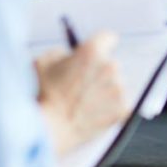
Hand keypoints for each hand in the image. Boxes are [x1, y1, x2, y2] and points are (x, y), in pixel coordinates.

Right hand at [36, 31, 128, 155]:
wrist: (49, 128)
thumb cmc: (43, 94)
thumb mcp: (44, 61)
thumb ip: (63, 52)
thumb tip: (73, 54)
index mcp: (93, 51)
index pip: (108, 38)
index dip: (101, 45)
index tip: (98, 52)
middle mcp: (111, 66)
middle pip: (111, 64)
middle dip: (99, 72)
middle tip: (83, 85)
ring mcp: (119, 88)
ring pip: (116, 85)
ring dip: (105, 91)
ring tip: (85, 104)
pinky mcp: (124, 109)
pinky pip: (121, 105)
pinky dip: (111, 109)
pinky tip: (95, 114)